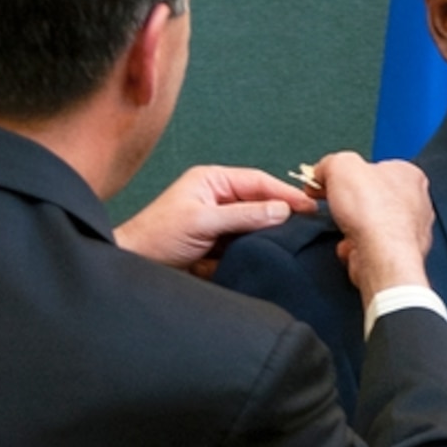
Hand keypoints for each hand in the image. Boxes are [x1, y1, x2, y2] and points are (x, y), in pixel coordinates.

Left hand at [114, 165, 315, 273]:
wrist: (136, 266)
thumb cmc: (158, 237)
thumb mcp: (203, 222)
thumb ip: (243, 215)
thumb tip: (282, 210)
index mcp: (212, 180)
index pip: (257, 181)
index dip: (285, 193)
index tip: (309, 206)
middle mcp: (218, 197)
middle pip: (260, 201)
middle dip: (283, 213)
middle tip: (310, 226)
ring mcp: (220, 222)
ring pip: (256, 224)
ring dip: (272, 234)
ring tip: (297, 242)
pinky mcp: (220, 245)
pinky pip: (247, 244)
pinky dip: (259, 249)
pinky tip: (274, 255)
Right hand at [313, 152, 435, 298]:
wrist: (380, 256)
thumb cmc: (374, 211)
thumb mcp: (340, 166)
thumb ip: (330, 163)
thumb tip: (323, 170)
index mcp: (408, 174)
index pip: (375, 167)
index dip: (349, 173)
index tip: (330, 179)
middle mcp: (416, 203)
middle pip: (372, 197)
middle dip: (351, 202)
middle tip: (337, 203)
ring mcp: (410, 232)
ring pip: (370, 224)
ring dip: (352, 226)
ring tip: (348, 227)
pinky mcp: (399, 255)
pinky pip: (370, 247)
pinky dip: (357, 247)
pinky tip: (354, 246)